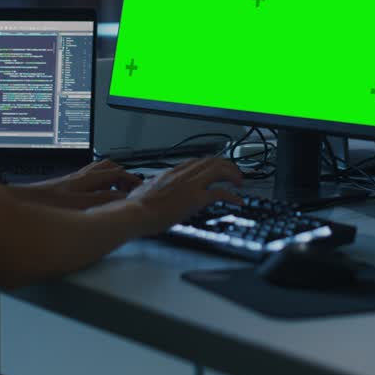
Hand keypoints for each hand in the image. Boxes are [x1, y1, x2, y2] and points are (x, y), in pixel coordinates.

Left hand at [40, 159, 144, 209]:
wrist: (20, 201)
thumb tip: (123, 201)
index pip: (118, 176)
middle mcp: (81, 177)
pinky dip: (97, 182)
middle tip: (132, 188)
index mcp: (88, 181)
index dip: (132, 183)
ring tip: (117, 187)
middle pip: (109, 168)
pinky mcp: (64, 185)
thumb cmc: (45, 204)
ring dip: (110, 176)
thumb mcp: (80, 207)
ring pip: (98, 170)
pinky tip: (94, 193)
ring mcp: (72, 180)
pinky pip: (87, 177)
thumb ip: (103, 203)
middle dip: (124, 176)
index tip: (141, 191)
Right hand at [127, 157, 244, 235]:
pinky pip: (220, 193)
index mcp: (172, 172)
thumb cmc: (136, 206)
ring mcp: (190, 185)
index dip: (211, 163)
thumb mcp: (146, 189)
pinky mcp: (195, 199)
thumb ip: (155, 186)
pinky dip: (232, 196)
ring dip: (233, 175)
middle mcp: (183, 174)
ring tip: (240, 183)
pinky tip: (238, 201)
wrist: (134, 213)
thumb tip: (153, 189)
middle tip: (235, 175)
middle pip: (211, 160)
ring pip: (218, 170)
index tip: (217, 170)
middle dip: (227, 165)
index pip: (197, 161)